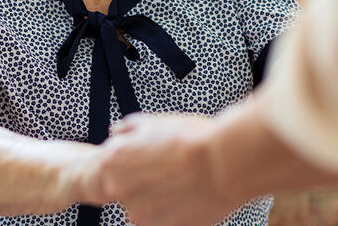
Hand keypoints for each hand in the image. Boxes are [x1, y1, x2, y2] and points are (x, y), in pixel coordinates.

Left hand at [85, 113, 243, 225]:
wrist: (225, 163)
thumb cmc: (194, 139)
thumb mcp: (155, 121)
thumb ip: (128, 129)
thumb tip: (116, 133)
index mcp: (112, 161)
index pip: (112, 167)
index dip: (135, 162)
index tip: (153, 158)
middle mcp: (119, 189)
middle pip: (127, 189)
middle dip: (145, 182)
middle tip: (171, 170)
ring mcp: (139, 214)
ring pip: (144, 208)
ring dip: (158, 200)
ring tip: (183, 183)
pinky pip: (161, 223)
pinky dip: (172, 214)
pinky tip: (188, 197)